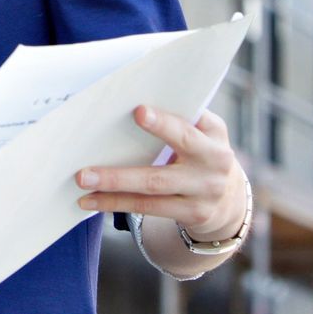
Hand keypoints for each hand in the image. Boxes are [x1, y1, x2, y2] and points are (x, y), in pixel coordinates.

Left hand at [74, 106, 247, 240]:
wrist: (230, 196)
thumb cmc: (201, 149)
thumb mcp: (202, 129)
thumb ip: (179, 116)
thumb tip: (128, 99)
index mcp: (213, 134)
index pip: (186, 129)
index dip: (163, 123)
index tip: (138, 112)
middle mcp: (213, 165)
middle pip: (162, 172)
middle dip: (122, 173)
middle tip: (85, 172)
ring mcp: (203, 194)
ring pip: (150, 192)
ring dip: (112, 189)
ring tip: (82, 183)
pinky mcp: (193, 214)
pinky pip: (149, 208)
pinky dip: (117, 203)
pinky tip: (92, 201)